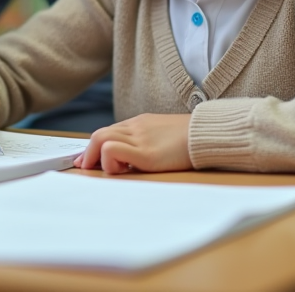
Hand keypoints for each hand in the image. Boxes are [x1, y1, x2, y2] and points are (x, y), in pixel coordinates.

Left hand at [74, 113, 193, 173]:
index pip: (108, 132)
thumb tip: (133, 159)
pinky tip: (122, 171)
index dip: (94, 148)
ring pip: (101, 139)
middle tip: (86, 168)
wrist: (208, 134)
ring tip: (106, 171)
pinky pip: (112, 150)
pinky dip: (108, 161)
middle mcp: (136, 128)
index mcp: (140, 123)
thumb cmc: (191, 139)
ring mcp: (139, 139)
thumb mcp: (164, 134)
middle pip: (99, 135)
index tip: (87, 161)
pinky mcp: (145, 153)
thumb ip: (148, 141)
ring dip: (96, 158)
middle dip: (88, 153)